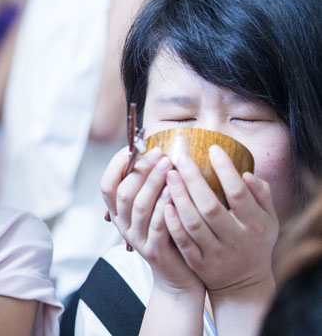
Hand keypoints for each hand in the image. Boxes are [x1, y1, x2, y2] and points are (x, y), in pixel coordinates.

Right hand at [101, 147, 201, 293]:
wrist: (179, 275)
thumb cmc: (169, 233)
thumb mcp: (153, 208)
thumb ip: (149, 185)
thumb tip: (154, 150)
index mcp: (118, 212)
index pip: (107, 186)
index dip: (116, 165)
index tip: (131, 148)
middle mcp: (123, 225)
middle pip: (124, 193)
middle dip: (141, 170)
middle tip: (160, 154)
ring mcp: (137, 239)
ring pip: (140, 206)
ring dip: (154, 184)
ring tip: (170, 167)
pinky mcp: (155, 251)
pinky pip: (158, 225)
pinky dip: (165, 207)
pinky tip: (175, 193)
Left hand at [162, 146, 277, 294]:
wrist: (245, 282)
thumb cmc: (255, 241)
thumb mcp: (268, 220)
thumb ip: (261, 195)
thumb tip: (246, 173)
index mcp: (255, 225)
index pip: (239, 193)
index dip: (226, 170)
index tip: (213, 149)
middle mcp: (236, 239)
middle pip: (211, 207)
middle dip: (194, 181)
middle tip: (180, 159)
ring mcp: (217, 253)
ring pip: (193, 224)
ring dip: (179, 198)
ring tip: (168, 176)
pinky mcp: (200, 264)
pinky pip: (183, 242)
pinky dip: (173, 224)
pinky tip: (163, 204)